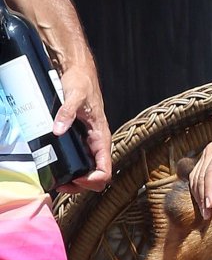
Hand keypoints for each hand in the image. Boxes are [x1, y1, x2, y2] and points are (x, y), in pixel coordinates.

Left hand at [53, 62, 111, 191]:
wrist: (79, 73)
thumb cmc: (82, 83)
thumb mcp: (74, 96)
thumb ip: (67, 113)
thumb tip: (58, 130)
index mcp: (102, 138)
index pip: (105, 171)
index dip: (92, 180)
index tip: (75, 178)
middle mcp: (98, 145)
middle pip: (96, 177)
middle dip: (80, 186)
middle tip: (61, 184)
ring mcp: (90, 144)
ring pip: (88, 172)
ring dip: (75, 182)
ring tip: (58, 181)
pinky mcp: (81, 141)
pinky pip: (80, 162)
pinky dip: (71, 170)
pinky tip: (59, 169)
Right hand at [188, 118, 211, 216]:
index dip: (210, 186)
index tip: (211, 204)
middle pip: (202, 173)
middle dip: (202, 195)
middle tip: (207, 215)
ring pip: (197, 175)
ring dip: (198, 195)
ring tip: (206, 214)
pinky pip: (199, 175)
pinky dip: (199, 189)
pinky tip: (205, 203)